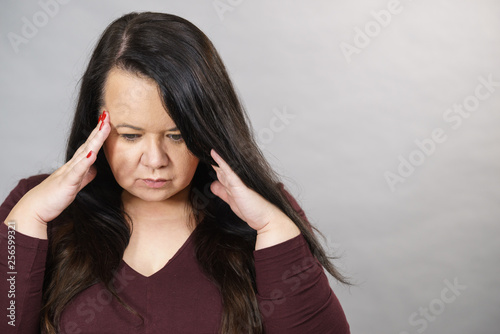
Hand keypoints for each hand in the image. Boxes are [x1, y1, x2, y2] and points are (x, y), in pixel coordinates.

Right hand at [15, 111, 110, 225]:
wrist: (35, 208)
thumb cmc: (54, 197)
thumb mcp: (74, 185)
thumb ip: (84, 176)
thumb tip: (94, 170)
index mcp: (75, 166)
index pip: (89, 147)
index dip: (98, 135)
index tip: (107, 122)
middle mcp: (72, 165)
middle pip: (88, 144)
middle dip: (99, 130)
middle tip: (107, 115)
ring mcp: (69, 172)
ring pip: (85, 153)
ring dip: (95, 140)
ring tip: (104, 126)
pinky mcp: (67, 183)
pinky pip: (77, 171)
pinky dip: (85, 161)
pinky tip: (92, 153)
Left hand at [209, 149, 299, 244]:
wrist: (267, 219)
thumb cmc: (253, 211)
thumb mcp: (232, 201)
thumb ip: (223, 193)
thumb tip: (212, 185)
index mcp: (233, 183)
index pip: (220, 170)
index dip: (212, 162)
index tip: (205, 153)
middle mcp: (236, 180)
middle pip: (220, 166)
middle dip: (212, 157)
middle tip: (203, 143)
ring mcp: (238, 182)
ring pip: (223, 166)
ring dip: (215, 156)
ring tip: (207, 142)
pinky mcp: (240, 186)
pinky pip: (229, 172)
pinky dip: (221, 162)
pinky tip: (214, 153)